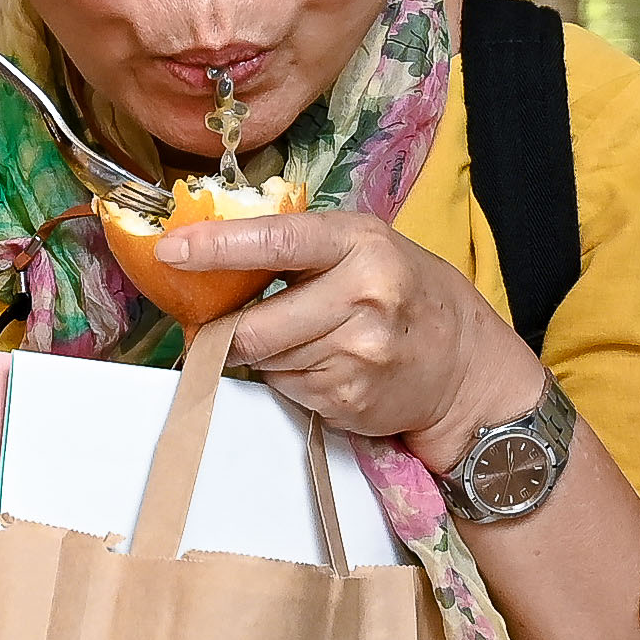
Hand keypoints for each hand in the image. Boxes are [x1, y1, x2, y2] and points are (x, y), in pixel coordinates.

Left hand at [151, 207, 540, 464]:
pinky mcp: (350, 397)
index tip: (172, 251)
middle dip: (227, 327)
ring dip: (265, 353)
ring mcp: (358, 352)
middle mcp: (363, 295)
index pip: (276, 242)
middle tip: (216, 322)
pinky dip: (290, 378)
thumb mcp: (367, 247)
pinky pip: (287, 388)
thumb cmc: (408, 294)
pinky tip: (325, 365)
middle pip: (256, 323)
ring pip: (266, 359)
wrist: (467, 367)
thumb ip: (303, 248)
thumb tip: (213, 254)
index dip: (217, 247)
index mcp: (360, 243)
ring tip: (303, 338)